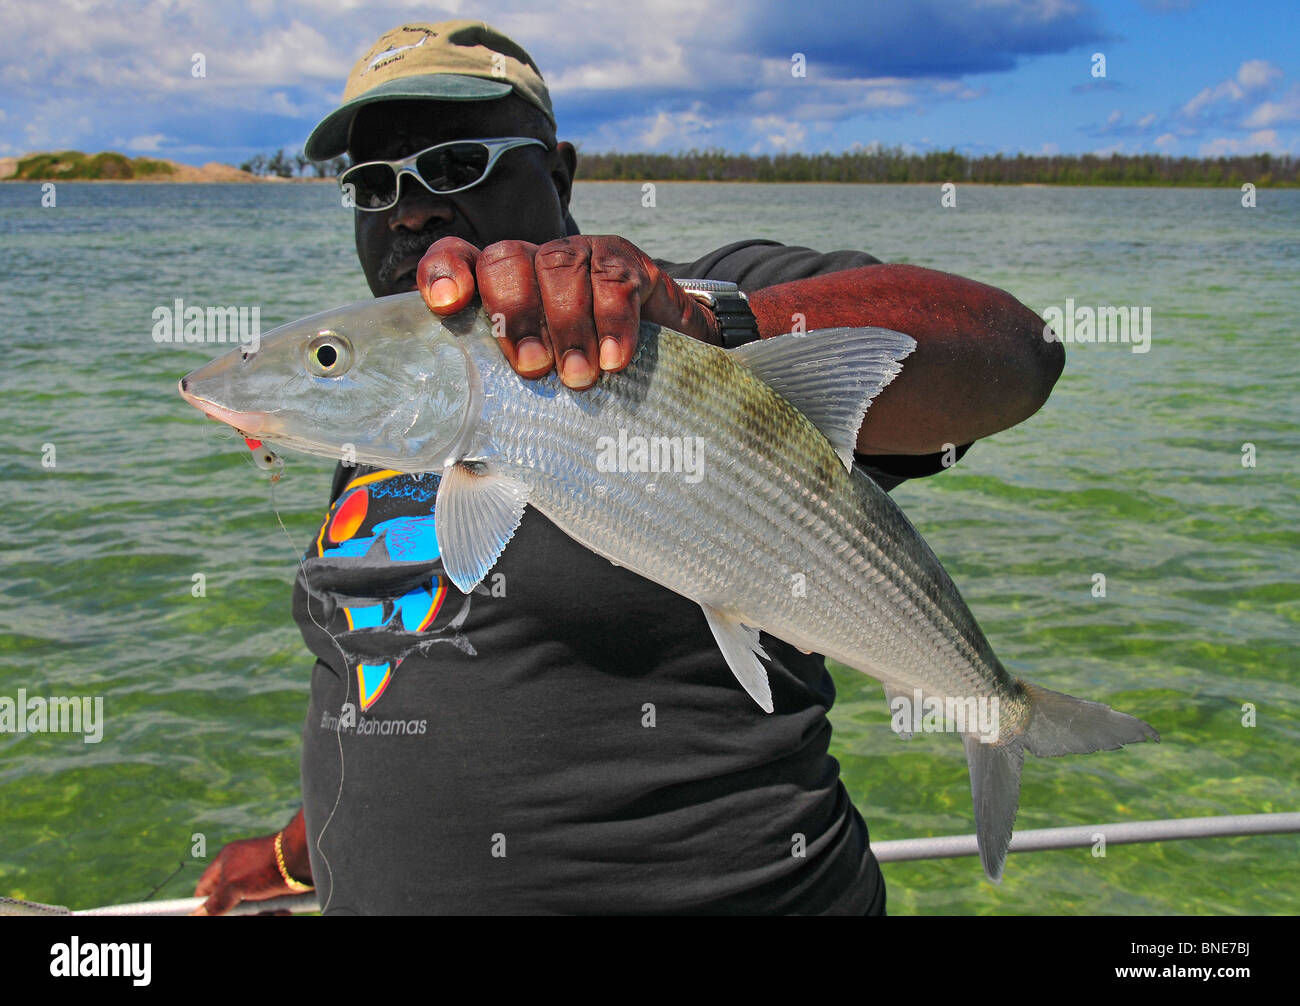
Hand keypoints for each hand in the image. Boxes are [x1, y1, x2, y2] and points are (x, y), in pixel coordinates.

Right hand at [191, 824, 310, 915]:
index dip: (204, 903)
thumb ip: (215, 903)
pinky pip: (269, 908)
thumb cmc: (266, 868)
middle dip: (241, 915)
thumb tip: (195, 916)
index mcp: (227, 862)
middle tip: (252, 915)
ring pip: (252, 909)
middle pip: (230, 905)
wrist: (305, 860)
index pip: (206, 886)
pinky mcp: (277, 888)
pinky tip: (283, 913)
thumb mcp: (234, 886)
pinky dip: (274, 913)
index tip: (205, 917)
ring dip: (261, 916)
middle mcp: (242, 871)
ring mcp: (261, 880)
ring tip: (274, 913)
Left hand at [416, 235, 722, 388]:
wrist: (665, 364)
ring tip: (579, 379)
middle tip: (532, 368)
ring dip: (567, 326)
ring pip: (559, 267)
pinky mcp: (626, 263)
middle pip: (506, 260)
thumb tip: (470, 467)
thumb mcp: (539, 390)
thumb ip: (503, 407)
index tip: (448, 304)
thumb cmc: (583, 380)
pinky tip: (615, 361)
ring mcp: (580, 257)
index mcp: (496, 287)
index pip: (456, 258)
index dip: (444, 272)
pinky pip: (614, 282)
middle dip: (514, 315)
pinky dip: (613, 324)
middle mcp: (532, 262)